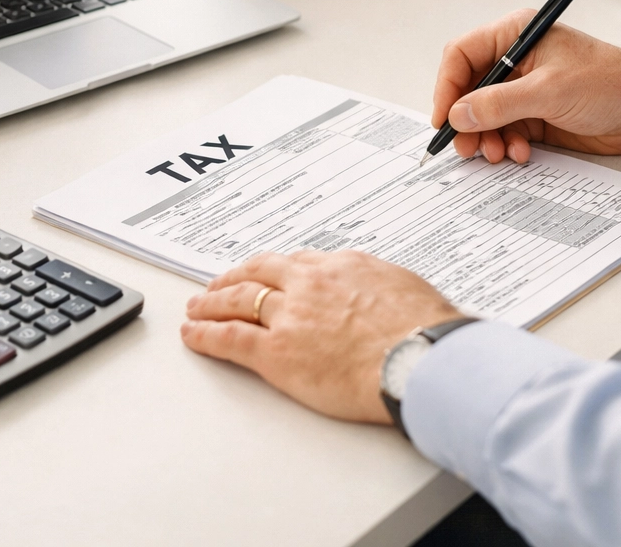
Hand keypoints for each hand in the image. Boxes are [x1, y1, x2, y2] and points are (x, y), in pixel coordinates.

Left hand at [181, 250, 462, 423]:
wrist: (419, 357)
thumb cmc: (427, 332)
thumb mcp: (409, 291)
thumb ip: (386, 290)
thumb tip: (391, 299)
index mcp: (343, 266)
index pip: (298, 263)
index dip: (276, 269)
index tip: (268, 273)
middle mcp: (310, 283)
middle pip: (259, 273)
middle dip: (234, 278)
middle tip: (218, 285)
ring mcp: (289, 315)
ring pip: (237, 300)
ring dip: (211, 303)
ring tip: (197, 308)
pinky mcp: (275, 351)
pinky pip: (230, 338)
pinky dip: (205, 335)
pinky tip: (193, 335)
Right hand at [433, 12, 620, 163]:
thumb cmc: (611, 82)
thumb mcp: (550, 91)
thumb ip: (501, 103)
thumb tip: (460, 114)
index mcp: (517, 36)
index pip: (462, 55)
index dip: (447, 87)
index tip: (445, 119)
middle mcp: (516, 61)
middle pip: (469, 89)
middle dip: (467, 121)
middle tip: (467, 147)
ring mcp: (525, 90)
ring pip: (484, 116)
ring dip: (487, 138)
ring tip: (498, 153)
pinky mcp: (536, 115)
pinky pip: (505, 132)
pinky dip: (506, 145)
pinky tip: (520, 153)